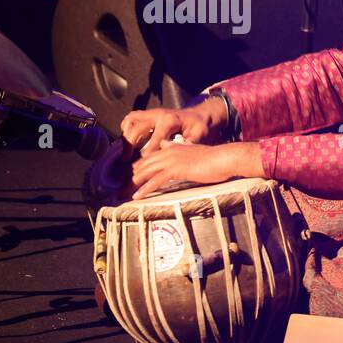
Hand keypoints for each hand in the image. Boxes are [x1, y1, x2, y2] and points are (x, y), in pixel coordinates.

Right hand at [120, 98, 227, 156]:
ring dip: (126, 134)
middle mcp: (159, 114)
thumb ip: (191, 143)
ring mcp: (153, 113)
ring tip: (124, 151)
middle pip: (137, 126)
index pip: (155, 137)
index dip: (148, 152)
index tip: (143, 165)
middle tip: (125, 160)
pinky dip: (126, 127)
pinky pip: (132, 117)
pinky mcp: (150, 114)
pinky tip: (128, 140)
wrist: (200, 114)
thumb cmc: (200, 126)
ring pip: (131, 119)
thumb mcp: (200, 134)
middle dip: (129, 144)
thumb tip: (181, 155)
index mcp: (170, 120)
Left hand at [130, 141, 263, 199]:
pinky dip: (145, 189)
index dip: (137, 168)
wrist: (223, 158)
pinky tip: (137, 196)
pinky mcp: (176, 169)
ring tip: (122, 193)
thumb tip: (168, 146)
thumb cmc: (212, 159)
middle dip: (129, 176)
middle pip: (143, 164)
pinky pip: (156, 180)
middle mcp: (168, 151)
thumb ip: (179, 150)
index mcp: (172, 147)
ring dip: (132, 183)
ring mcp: (171, 159)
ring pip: (146, 171)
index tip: (127, 178)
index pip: (148, 157)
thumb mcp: (193, 152)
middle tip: (119, 188)